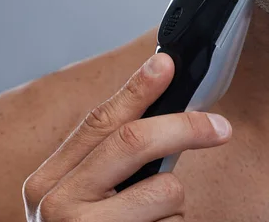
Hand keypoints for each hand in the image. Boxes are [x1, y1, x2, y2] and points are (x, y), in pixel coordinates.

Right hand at [22, 52, 231, 220]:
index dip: (138, 88)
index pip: (99, 120)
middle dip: (184, 127)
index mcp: (49, 179)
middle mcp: (56, 204)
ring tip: (153, 220)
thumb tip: (154, 102)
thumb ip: (107, 156)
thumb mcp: (80, 195)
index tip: (166, 63)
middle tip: (219, 127)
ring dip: (175, 203)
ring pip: (163, 191)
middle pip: (132, 141)